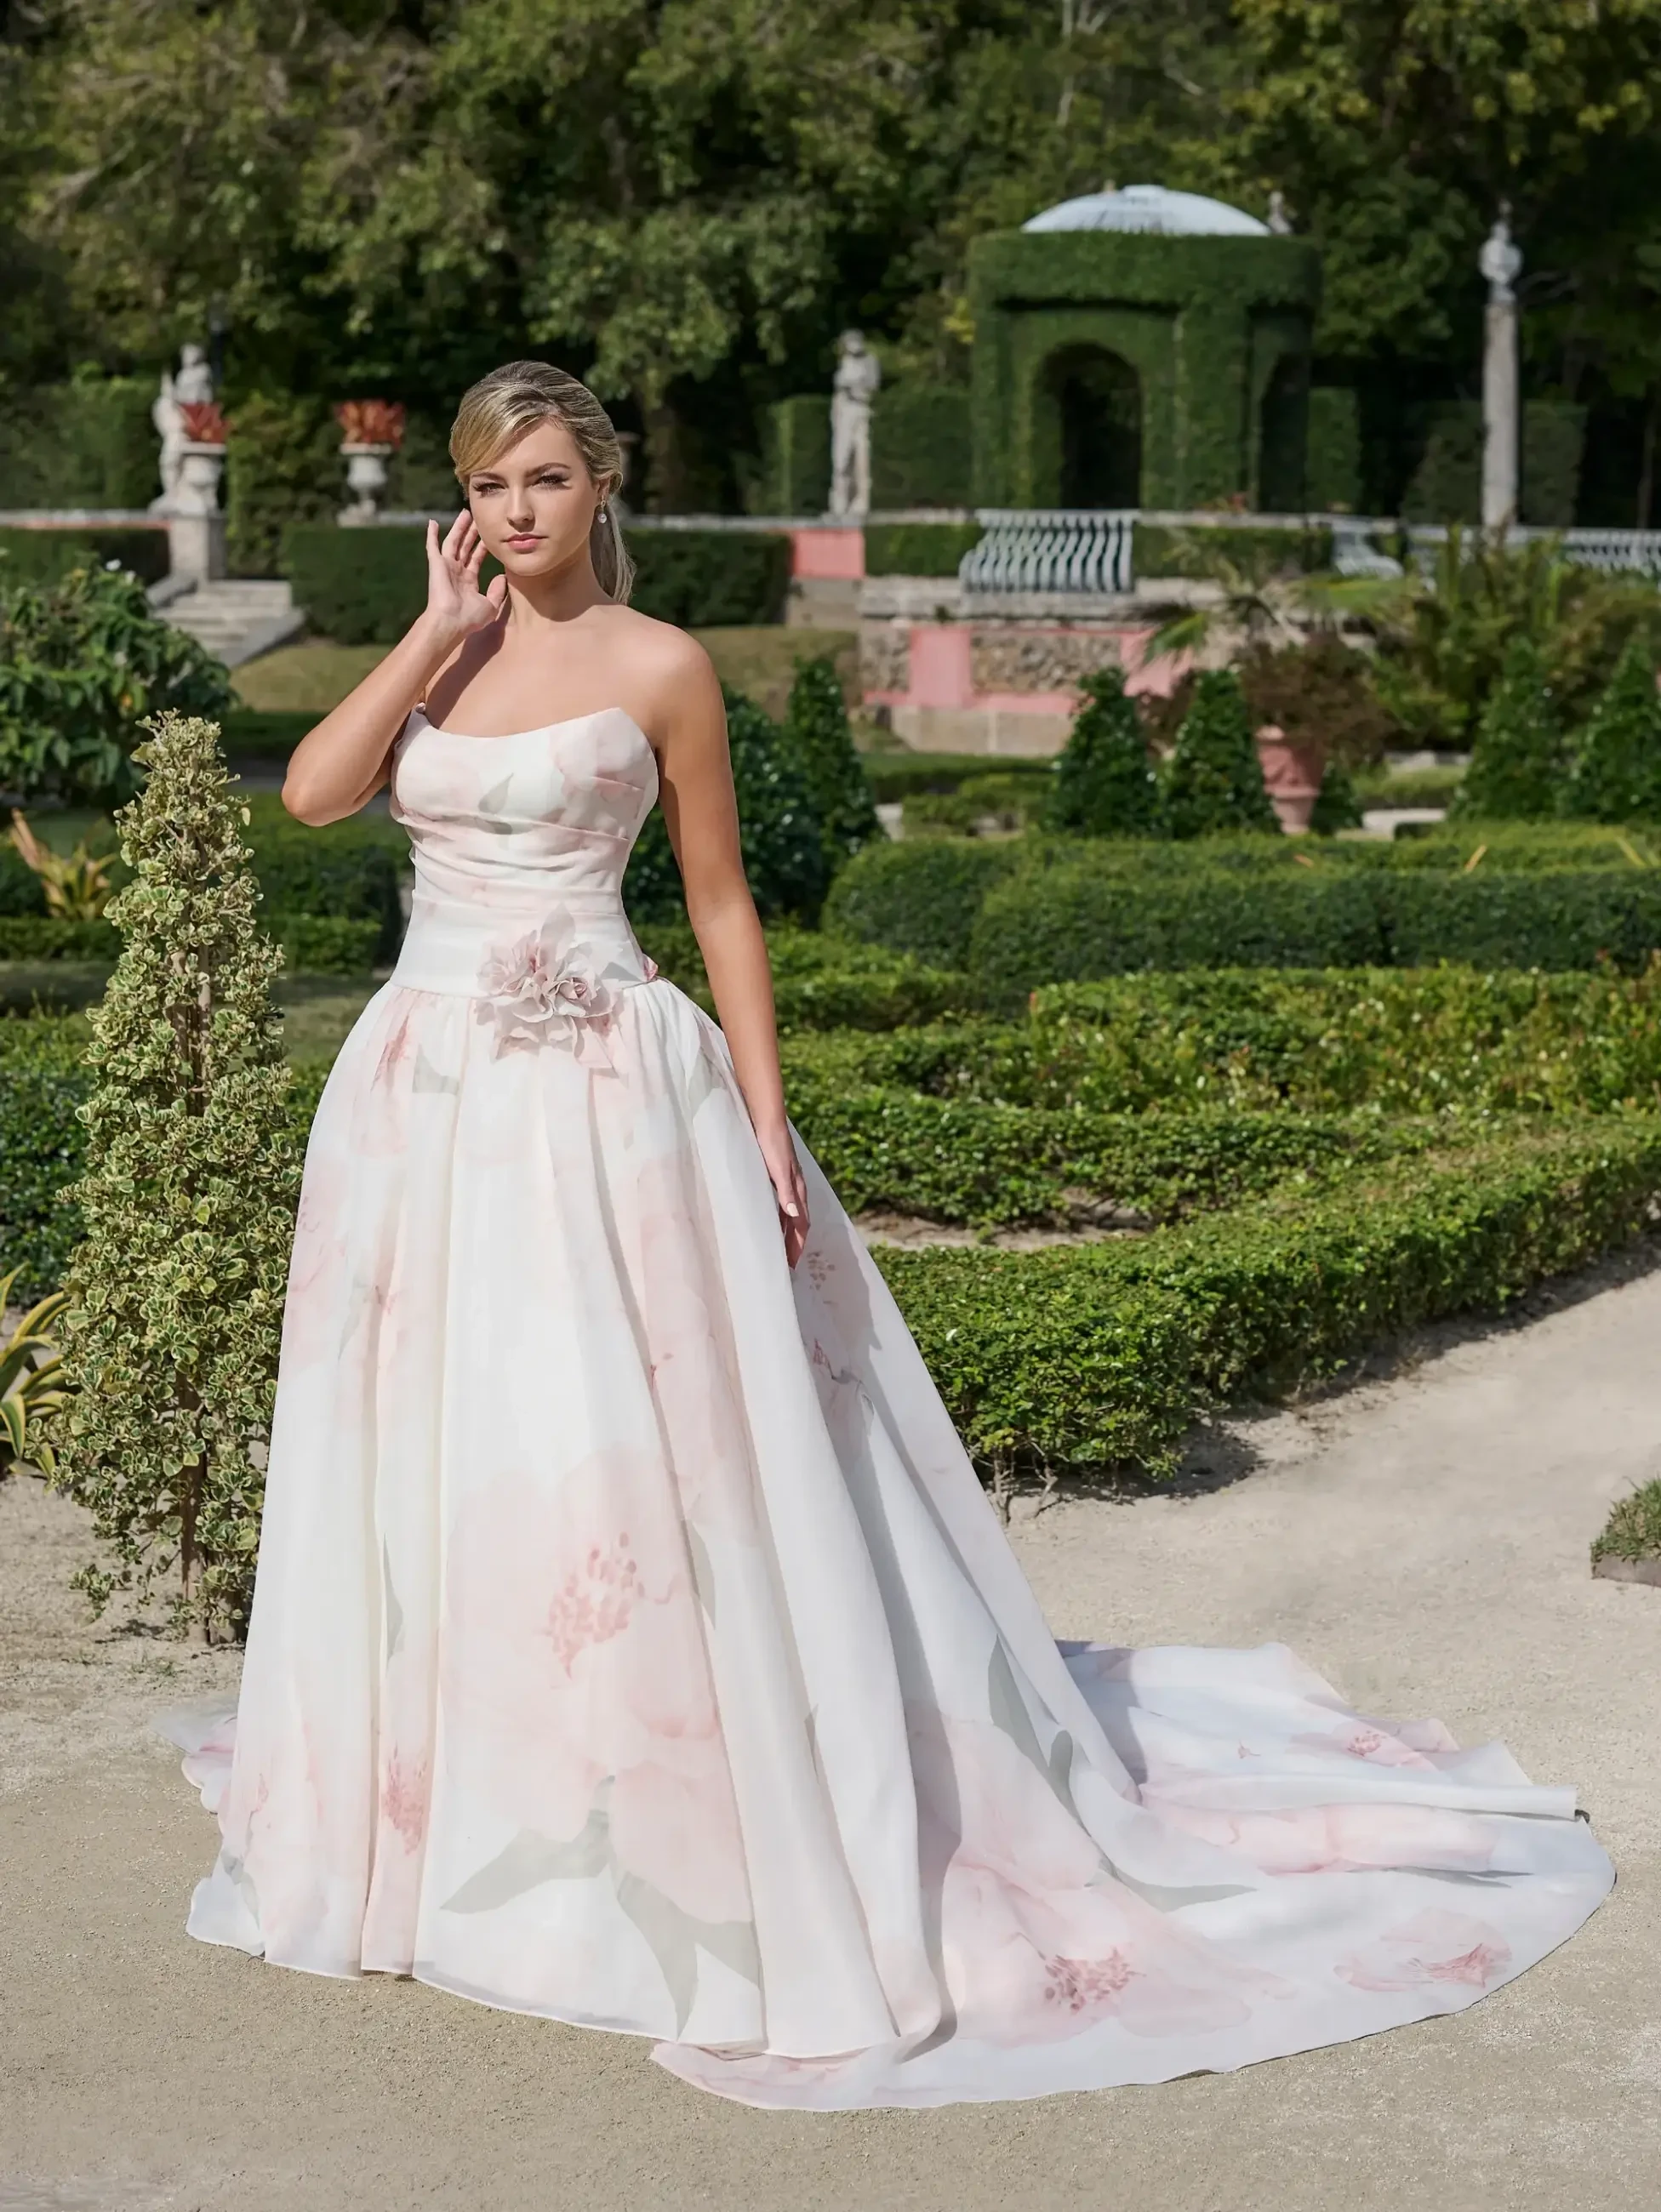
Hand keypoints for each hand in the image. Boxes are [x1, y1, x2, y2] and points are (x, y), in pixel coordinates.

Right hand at [424, 510, 506, 644]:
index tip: (489, 536)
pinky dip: (431, 535)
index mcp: (468, 582)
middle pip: (465, 547)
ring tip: (465, 513)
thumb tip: (503, 577)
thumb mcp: (490, 606)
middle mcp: (456, 572)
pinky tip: (432, 523)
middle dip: (471, 533)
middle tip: (477, 519)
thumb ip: (497, 592)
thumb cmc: (469, 618)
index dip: (482, 547)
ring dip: (459, 528)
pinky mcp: (436, 564)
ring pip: (453, 542)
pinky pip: (433, 546)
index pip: (476, 559)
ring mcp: (446, 567)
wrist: (450, 621)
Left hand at [758, 1127, 809, 1268]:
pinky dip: (778, 1217)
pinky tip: (769, 1219)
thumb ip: (786, 1193)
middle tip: (787, 1264)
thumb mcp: (779, 1170)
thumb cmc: (772, 1144)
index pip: (801, 1225)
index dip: (797, 1245)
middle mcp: (795, 1188)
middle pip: (797, 1222)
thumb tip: (794, 1217)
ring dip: (786, 1232)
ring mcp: (787, 1182)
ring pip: (789, 1214)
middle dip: (794, 1244)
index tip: (791, 1264)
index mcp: (797, 1190)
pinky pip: (781, 1204)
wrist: (767, 1120)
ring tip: (779, 1248)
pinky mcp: (777, 1176)